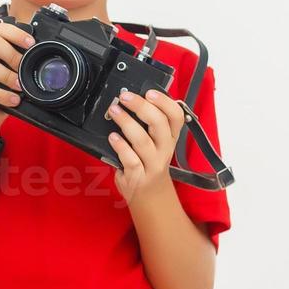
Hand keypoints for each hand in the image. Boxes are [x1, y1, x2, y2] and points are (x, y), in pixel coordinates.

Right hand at [0, 20, 31, 142]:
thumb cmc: (4, 87)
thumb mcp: (16, 71)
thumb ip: (24, 61)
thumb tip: (45, 56)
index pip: (0, 29)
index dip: (16, 34)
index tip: (31, 43)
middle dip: (12, 55)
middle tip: (23, 68)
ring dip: (6, 76)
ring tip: (19, 86)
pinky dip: (0, 95)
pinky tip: (13, 99)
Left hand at [106, 88, 185, 203]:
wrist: (151, 196)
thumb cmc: (149, 164)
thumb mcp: (156, 144)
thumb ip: (149, 126)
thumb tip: (133, 101)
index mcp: (170, 138)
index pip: (176, 116)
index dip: (165, 102)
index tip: (150, 92)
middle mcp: (164, 150)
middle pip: (159, 124)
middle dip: (142, 107)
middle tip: (125, 97)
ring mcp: (152, 164)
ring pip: (142, 140)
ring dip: (126, 123)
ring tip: (115, 111)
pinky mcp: (138, 176)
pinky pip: (129, 159)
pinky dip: (120, 146)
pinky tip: (112, 137)